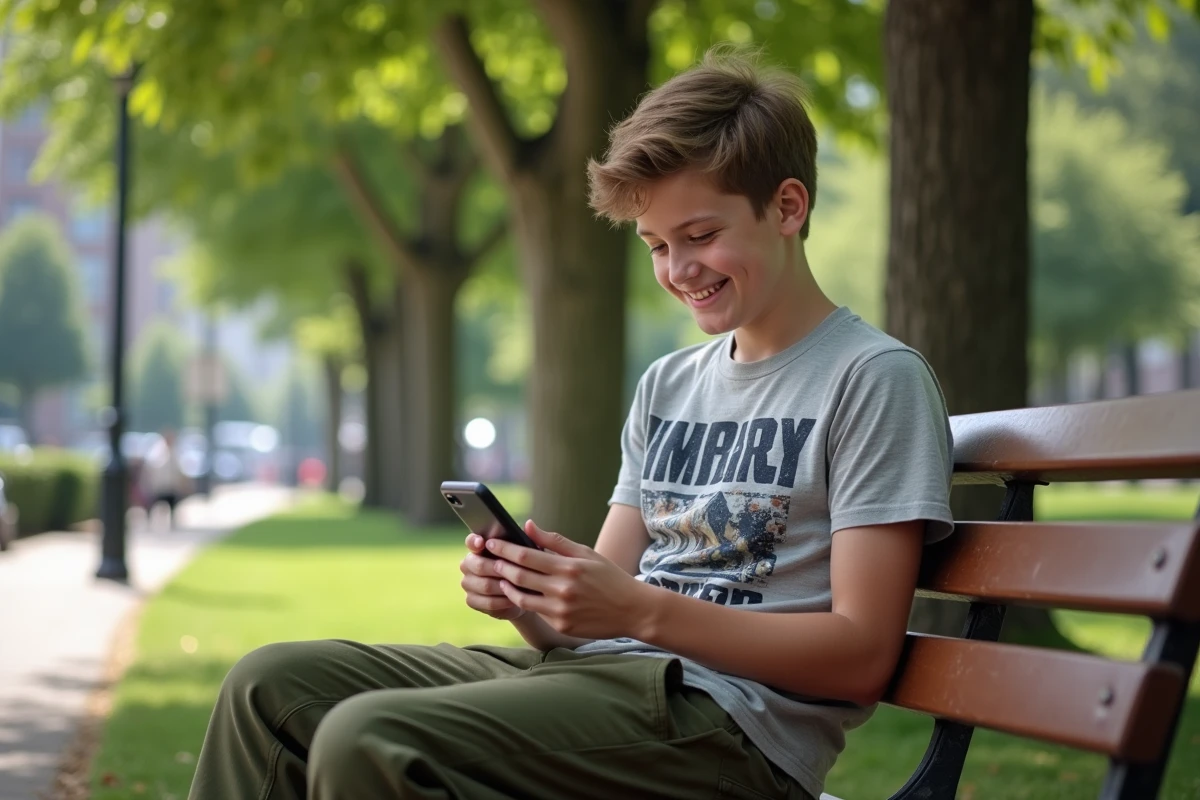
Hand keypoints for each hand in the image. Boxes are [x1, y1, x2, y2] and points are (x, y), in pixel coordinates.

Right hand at [459, 534, 526, 620]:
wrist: (521, 594)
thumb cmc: (524, 567)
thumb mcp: (528, 552)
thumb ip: (527, 538)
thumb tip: (528, 524)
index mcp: (478, 547)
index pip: (471, 541)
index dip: (474, 541)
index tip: (482, 543)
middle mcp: (469, 563)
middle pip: (477, 565)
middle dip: (497, 568)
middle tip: (514, 571)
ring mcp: (468, 582)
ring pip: (483, 585)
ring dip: (502, 587)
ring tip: (518, 587)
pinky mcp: (471, 600)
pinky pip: (485, 602)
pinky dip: (501, 601)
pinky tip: (512, 599)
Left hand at [487, 520, 650, 639]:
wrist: (632, 610)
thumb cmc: (609, 577)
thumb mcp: (585, 553)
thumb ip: (555, 541)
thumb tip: (528, 525)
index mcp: (568, 567)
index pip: (525, 555)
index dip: (504, 549)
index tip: (490, 543)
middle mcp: (562, 589)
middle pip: (518, 576)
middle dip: (500, 566)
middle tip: (488, 559)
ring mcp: (560, 610)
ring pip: (521, 597)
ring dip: (506, 586)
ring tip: (500, 578)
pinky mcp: (561, 625)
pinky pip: (536, 612)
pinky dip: (525, 602)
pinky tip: (519, 594)